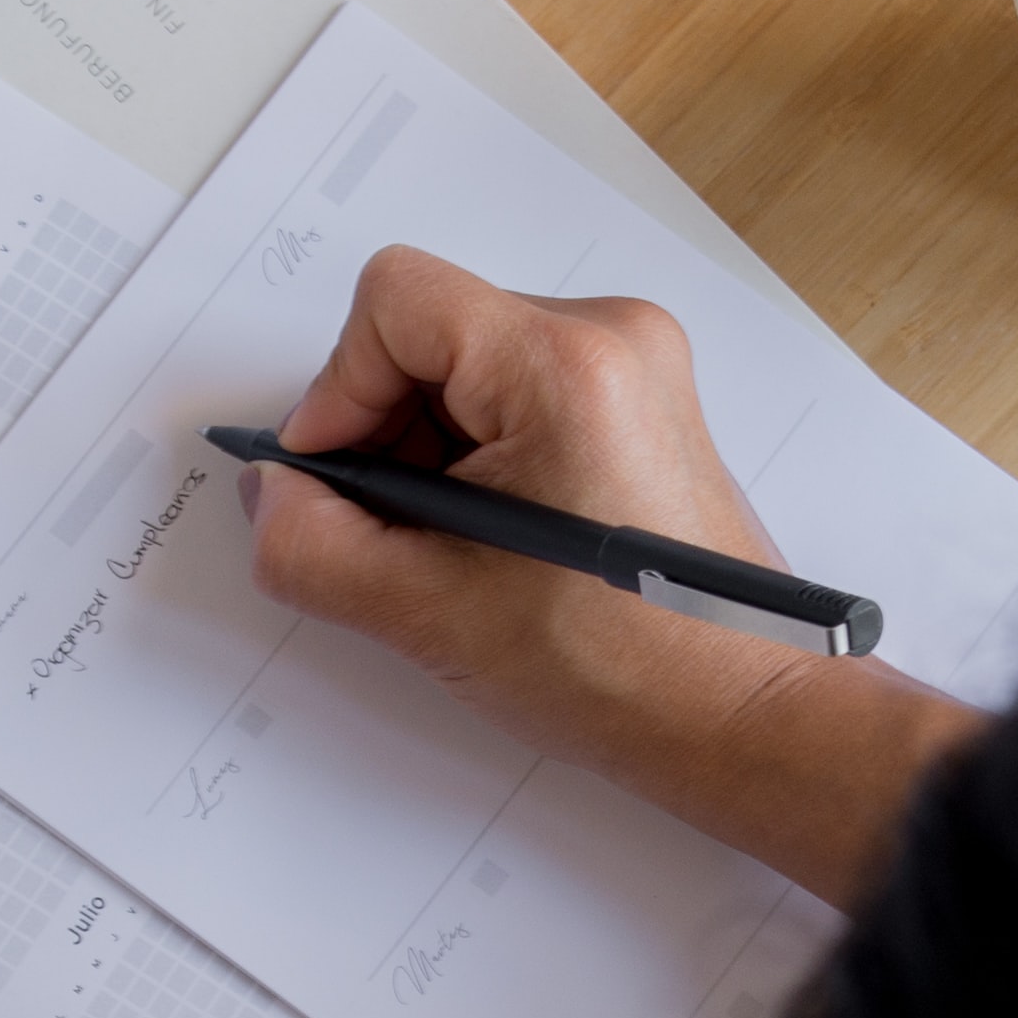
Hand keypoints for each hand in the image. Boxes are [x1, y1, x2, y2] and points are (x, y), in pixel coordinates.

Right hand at [246, 245, 980, 908]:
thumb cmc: (624, 669)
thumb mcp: (428, 612)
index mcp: (565, 366)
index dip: (340, 391)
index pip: (395, 302)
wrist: (741, 716)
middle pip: (431, 333)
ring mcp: (636, 366)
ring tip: (462, 550)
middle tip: (400, 535)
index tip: (339, 479)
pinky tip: (500, 541)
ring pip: (470, 367)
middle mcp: (613, 339)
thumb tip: (276, 496)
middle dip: (389, 433)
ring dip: (435, 452)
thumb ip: (314, 545)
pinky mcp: (642, 401)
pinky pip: (519, 395)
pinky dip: (483, 458)